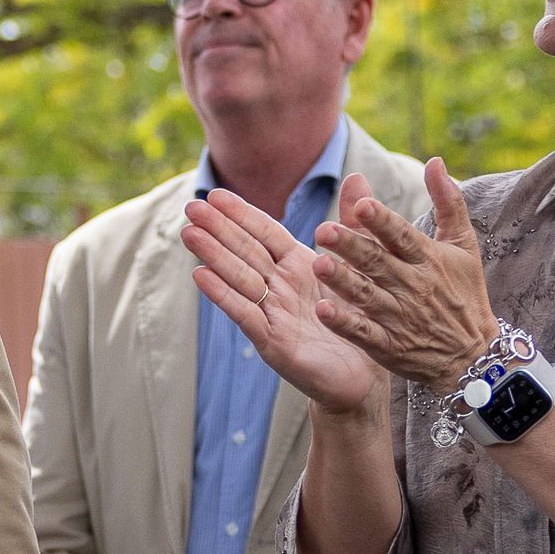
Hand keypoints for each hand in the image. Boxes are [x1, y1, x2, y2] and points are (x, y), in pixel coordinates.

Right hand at [181, 189, 381, 415]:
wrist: (365, 377)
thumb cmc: (359, 322)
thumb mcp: (361, 267)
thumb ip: (353, 225)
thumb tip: (356, 176)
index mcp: (299, 266)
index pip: (265, 233)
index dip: (241, 214)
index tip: (216, 194)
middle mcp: (280, 287)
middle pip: (244, 251)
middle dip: (217, 229)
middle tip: (190, 207)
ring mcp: (273, 313)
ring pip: (239, 278)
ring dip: (213, 256)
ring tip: (189, 234)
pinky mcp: (272, 342)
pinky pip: (245, 314)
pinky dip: (223, 295)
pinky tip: (200, 276)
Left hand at [314, 162, 500, 390]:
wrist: (474, 353)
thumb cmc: (464, 292)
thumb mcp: (463, 245)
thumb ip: (448, 202)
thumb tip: (436, 161)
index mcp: (427, 258)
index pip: (402, 236)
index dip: (382, 221)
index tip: (361, 204)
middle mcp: (413, 286)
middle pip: (377, 263)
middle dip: (351, 246)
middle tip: (323, 229)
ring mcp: (400, 317)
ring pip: (367, 296)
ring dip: (342, 281)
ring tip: (318, 264)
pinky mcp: (389, 345)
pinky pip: (363, 334)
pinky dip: (344, 323)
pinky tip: (322, 310)